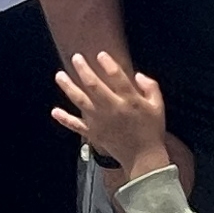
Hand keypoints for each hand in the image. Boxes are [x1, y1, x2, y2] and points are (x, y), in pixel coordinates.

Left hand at [51, 50, 181, 184]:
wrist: (143, 158)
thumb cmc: (152, 129)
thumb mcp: (158, 106)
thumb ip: (150, 87)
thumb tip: (137, 75)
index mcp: (129, 101)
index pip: (117, 77)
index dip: (108, 64)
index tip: (100, 54)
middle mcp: (112, 109)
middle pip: (93, 86)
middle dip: (83, 70)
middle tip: (76, 58)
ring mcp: (100, 121)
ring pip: (80, 101)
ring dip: (68, 87)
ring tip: (59, 75)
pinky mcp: (94, 133)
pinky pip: (76, 125)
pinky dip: (65, 119)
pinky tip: (55, 111)